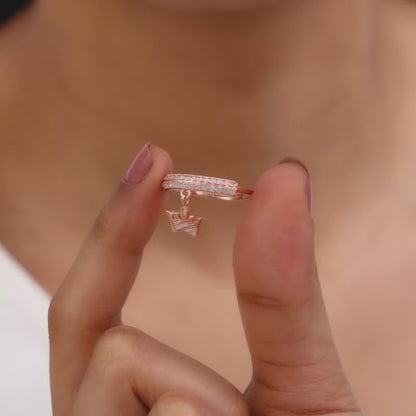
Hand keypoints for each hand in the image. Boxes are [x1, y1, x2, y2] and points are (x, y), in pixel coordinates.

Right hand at [48, 144, 362, 414]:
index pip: (91, 309)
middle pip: (97, 347)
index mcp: (137, 410)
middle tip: (233, 410)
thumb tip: (284, 176)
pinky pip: (145, 410)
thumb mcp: (304, 391)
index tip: (152, 159)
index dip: (115, 228)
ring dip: (199, 412)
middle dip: (176, 371)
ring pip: (114, 379)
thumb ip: (283, 296)